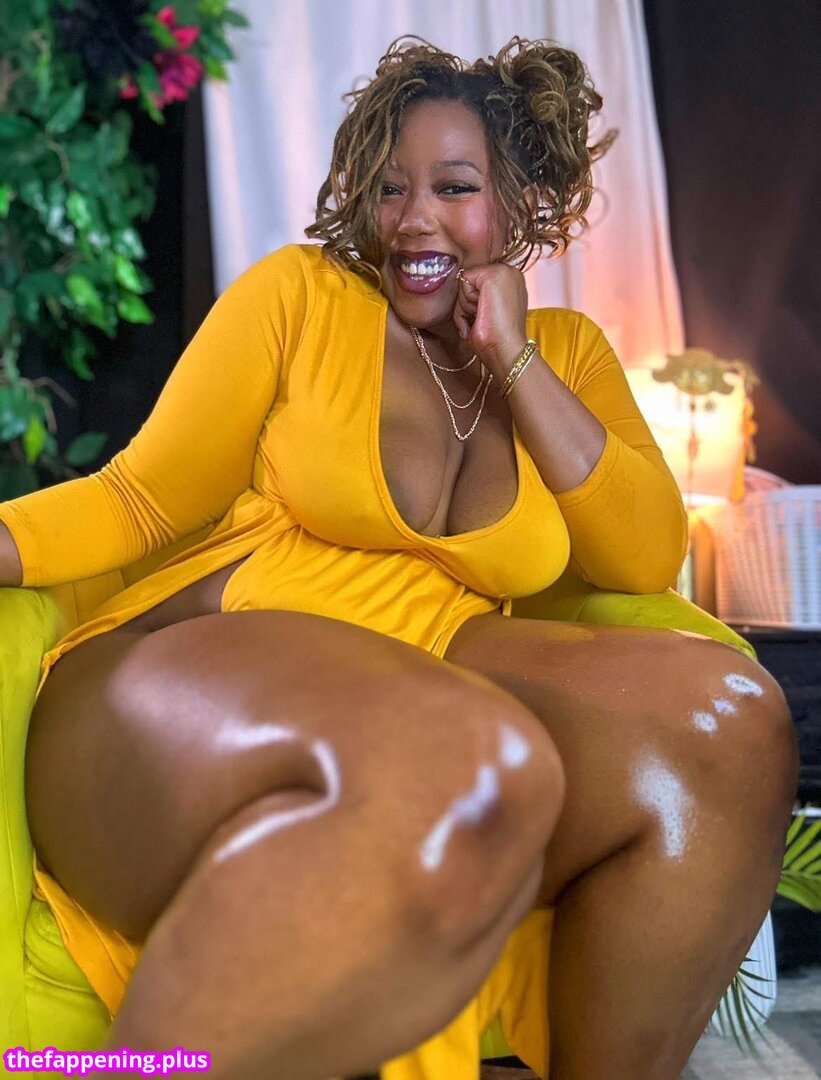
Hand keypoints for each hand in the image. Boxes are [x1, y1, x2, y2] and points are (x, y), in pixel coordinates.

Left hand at [452, 263, 528, 380]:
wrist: (507, 351)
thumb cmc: (496, 340)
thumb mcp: (488, 311)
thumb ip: (480, 296)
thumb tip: (460, 284)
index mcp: (511, 281)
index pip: (476, 281)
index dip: (473, 303)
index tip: (486, 319)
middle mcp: (510, 272)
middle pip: (469, 280)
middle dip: (467, 305)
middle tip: (483, 320)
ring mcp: (503, 271)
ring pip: (464, 282)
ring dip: (465, 308)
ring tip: (483, 320)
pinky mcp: (492, 275)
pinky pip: (462, 282)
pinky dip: (463, 305)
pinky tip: (480, 316)